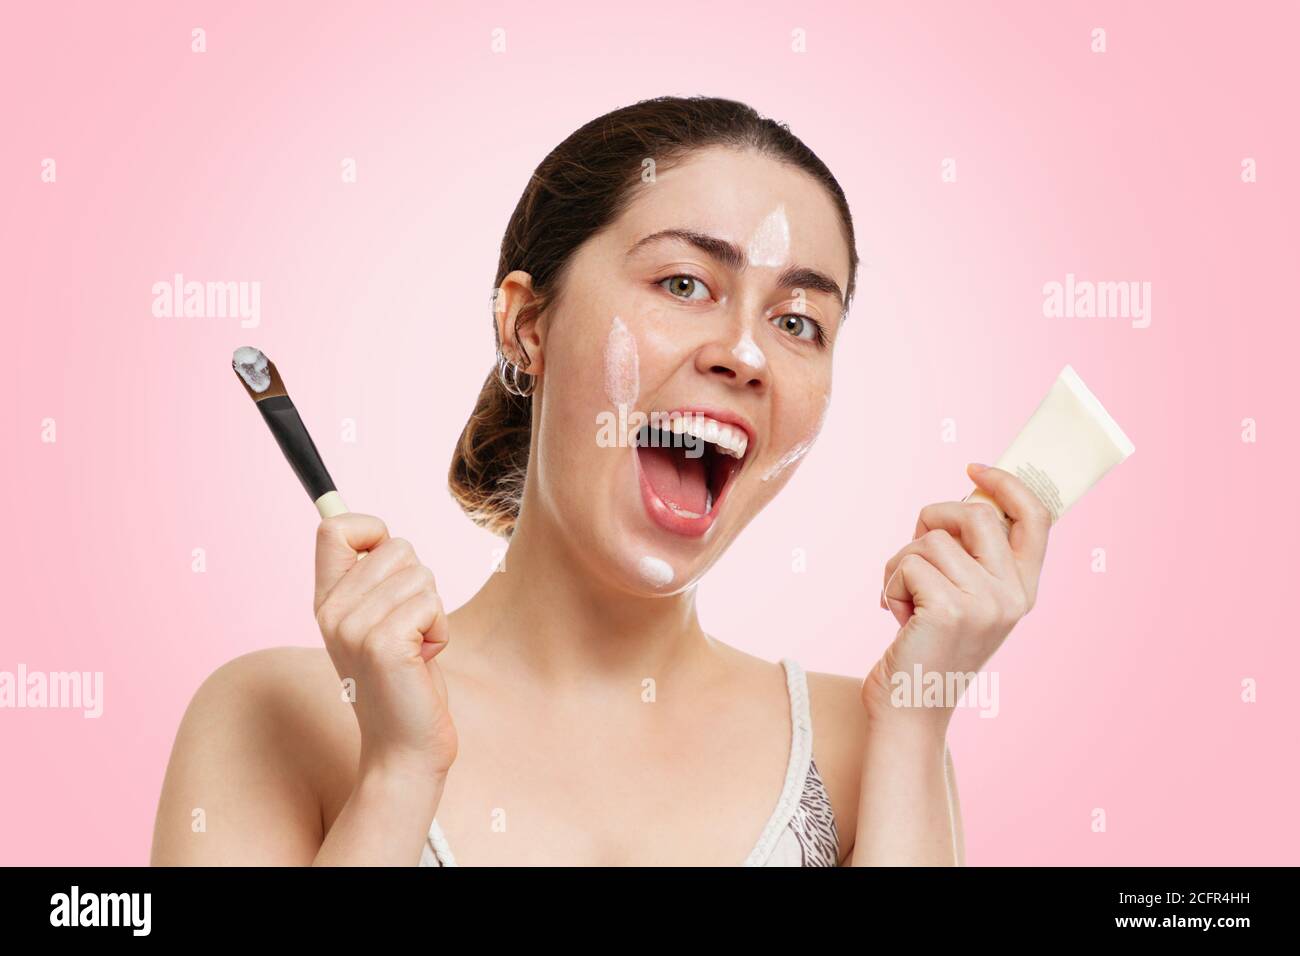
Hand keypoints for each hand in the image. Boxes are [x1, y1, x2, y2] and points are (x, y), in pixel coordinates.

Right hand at [313, 514, 457, 782]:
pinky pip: (431, 603)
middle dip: (420, 585)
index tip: (390, 569)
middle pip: (397, 546)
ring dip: (433, 612)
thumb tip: (380, 532)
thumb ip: (374, 580)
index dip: (373, 531)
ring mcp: (354, 628)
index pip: (334, 527)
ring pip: (421, 575)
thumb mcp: (378, 622)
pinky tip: (423, 660)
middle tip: (409, 630)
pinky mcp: (383, 644)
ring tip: (415, 649)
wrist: (403, 748)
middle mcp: (331, 611)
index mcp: (326, 601)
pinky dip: (440, 630)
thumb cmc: (403, 681)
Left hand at [860, 464, 1051, 729]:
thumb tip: (961, 500)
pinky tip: (896, 617)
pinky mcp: (948, 610)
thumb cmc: (929, 649)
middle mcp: (1013, 595)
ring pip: (930, 540)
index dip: (1007, 484)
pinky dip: (890, 584)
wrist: (910, 709)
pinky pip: (907, 563)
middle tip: (913, 552)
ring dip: (900, 564)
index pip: (1036, 517)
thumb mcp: (966, 601)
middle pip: (974, 513)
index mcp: (1024, 589)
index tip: (974, 468)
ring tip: (903, 601)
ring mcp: (984, 603)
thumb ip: (973, 559)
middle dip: (932, 519)